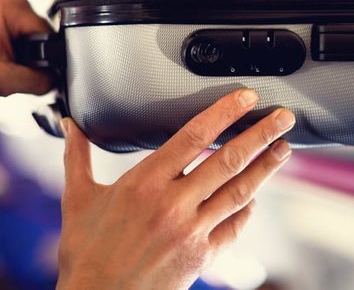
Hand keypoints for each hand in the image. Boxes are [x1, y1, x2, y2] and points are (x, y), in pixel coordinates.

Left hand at [0, 0, 51, 167]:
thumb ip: (36, 80)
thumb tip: (58, 78)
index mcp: (6, 2)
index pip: (47, 34)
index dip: (39, 59)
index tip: (14, 65)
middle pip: (45, 37)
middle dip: (32, 60)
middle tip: (7, 68)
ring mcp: (11, 8)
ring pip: (42, 43)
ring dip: (28, 61)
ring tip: (4, 66)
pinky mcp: (12, 20)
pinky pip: (35, 43)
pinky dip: (24, 58)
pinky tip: (6, 62)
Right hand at [57, 89, 293, 289]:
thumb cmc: (87, 253)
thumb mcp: (78, 198)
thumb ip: (77, 157)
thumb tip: (70, 125)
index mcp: (144, 183)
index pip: (193, 136)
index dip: (224, 112)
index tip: (246, 98)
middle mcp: (173, 204)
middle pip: (228, 160)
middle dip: (261, 135)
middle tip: (284, 118)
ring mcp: (191, 231)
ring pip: (239, 191)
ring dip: (266, 167)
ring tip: (283, 149)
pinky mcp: (202, 256)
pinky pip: (234, 227)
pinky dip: (247, 209)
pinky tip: (255, 196)